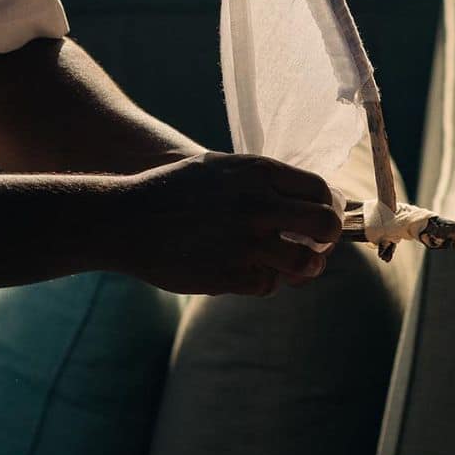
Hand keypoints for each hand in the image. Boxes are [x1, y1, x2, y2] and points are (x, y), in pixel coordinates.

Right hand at [115, 153, 343, 296]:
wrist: (126, 219)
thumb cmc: (172, 191)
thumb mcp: (220, 169)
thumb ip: (261, 181)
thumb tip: (306, 200)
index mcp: (258, 173)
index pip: (320, 190)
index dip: (327, 207)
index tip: (321, 218)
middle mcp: (258, 205)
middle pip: (325, 226)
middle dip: (329, 239)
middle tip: (320, 245)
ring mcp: (246, 242)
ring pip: (305, 263)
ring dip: (306, 268)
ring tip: (299, 267)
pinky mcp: (231, 274)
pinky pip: (269, 285)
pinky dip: (265, 282)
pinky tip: (251, 274)